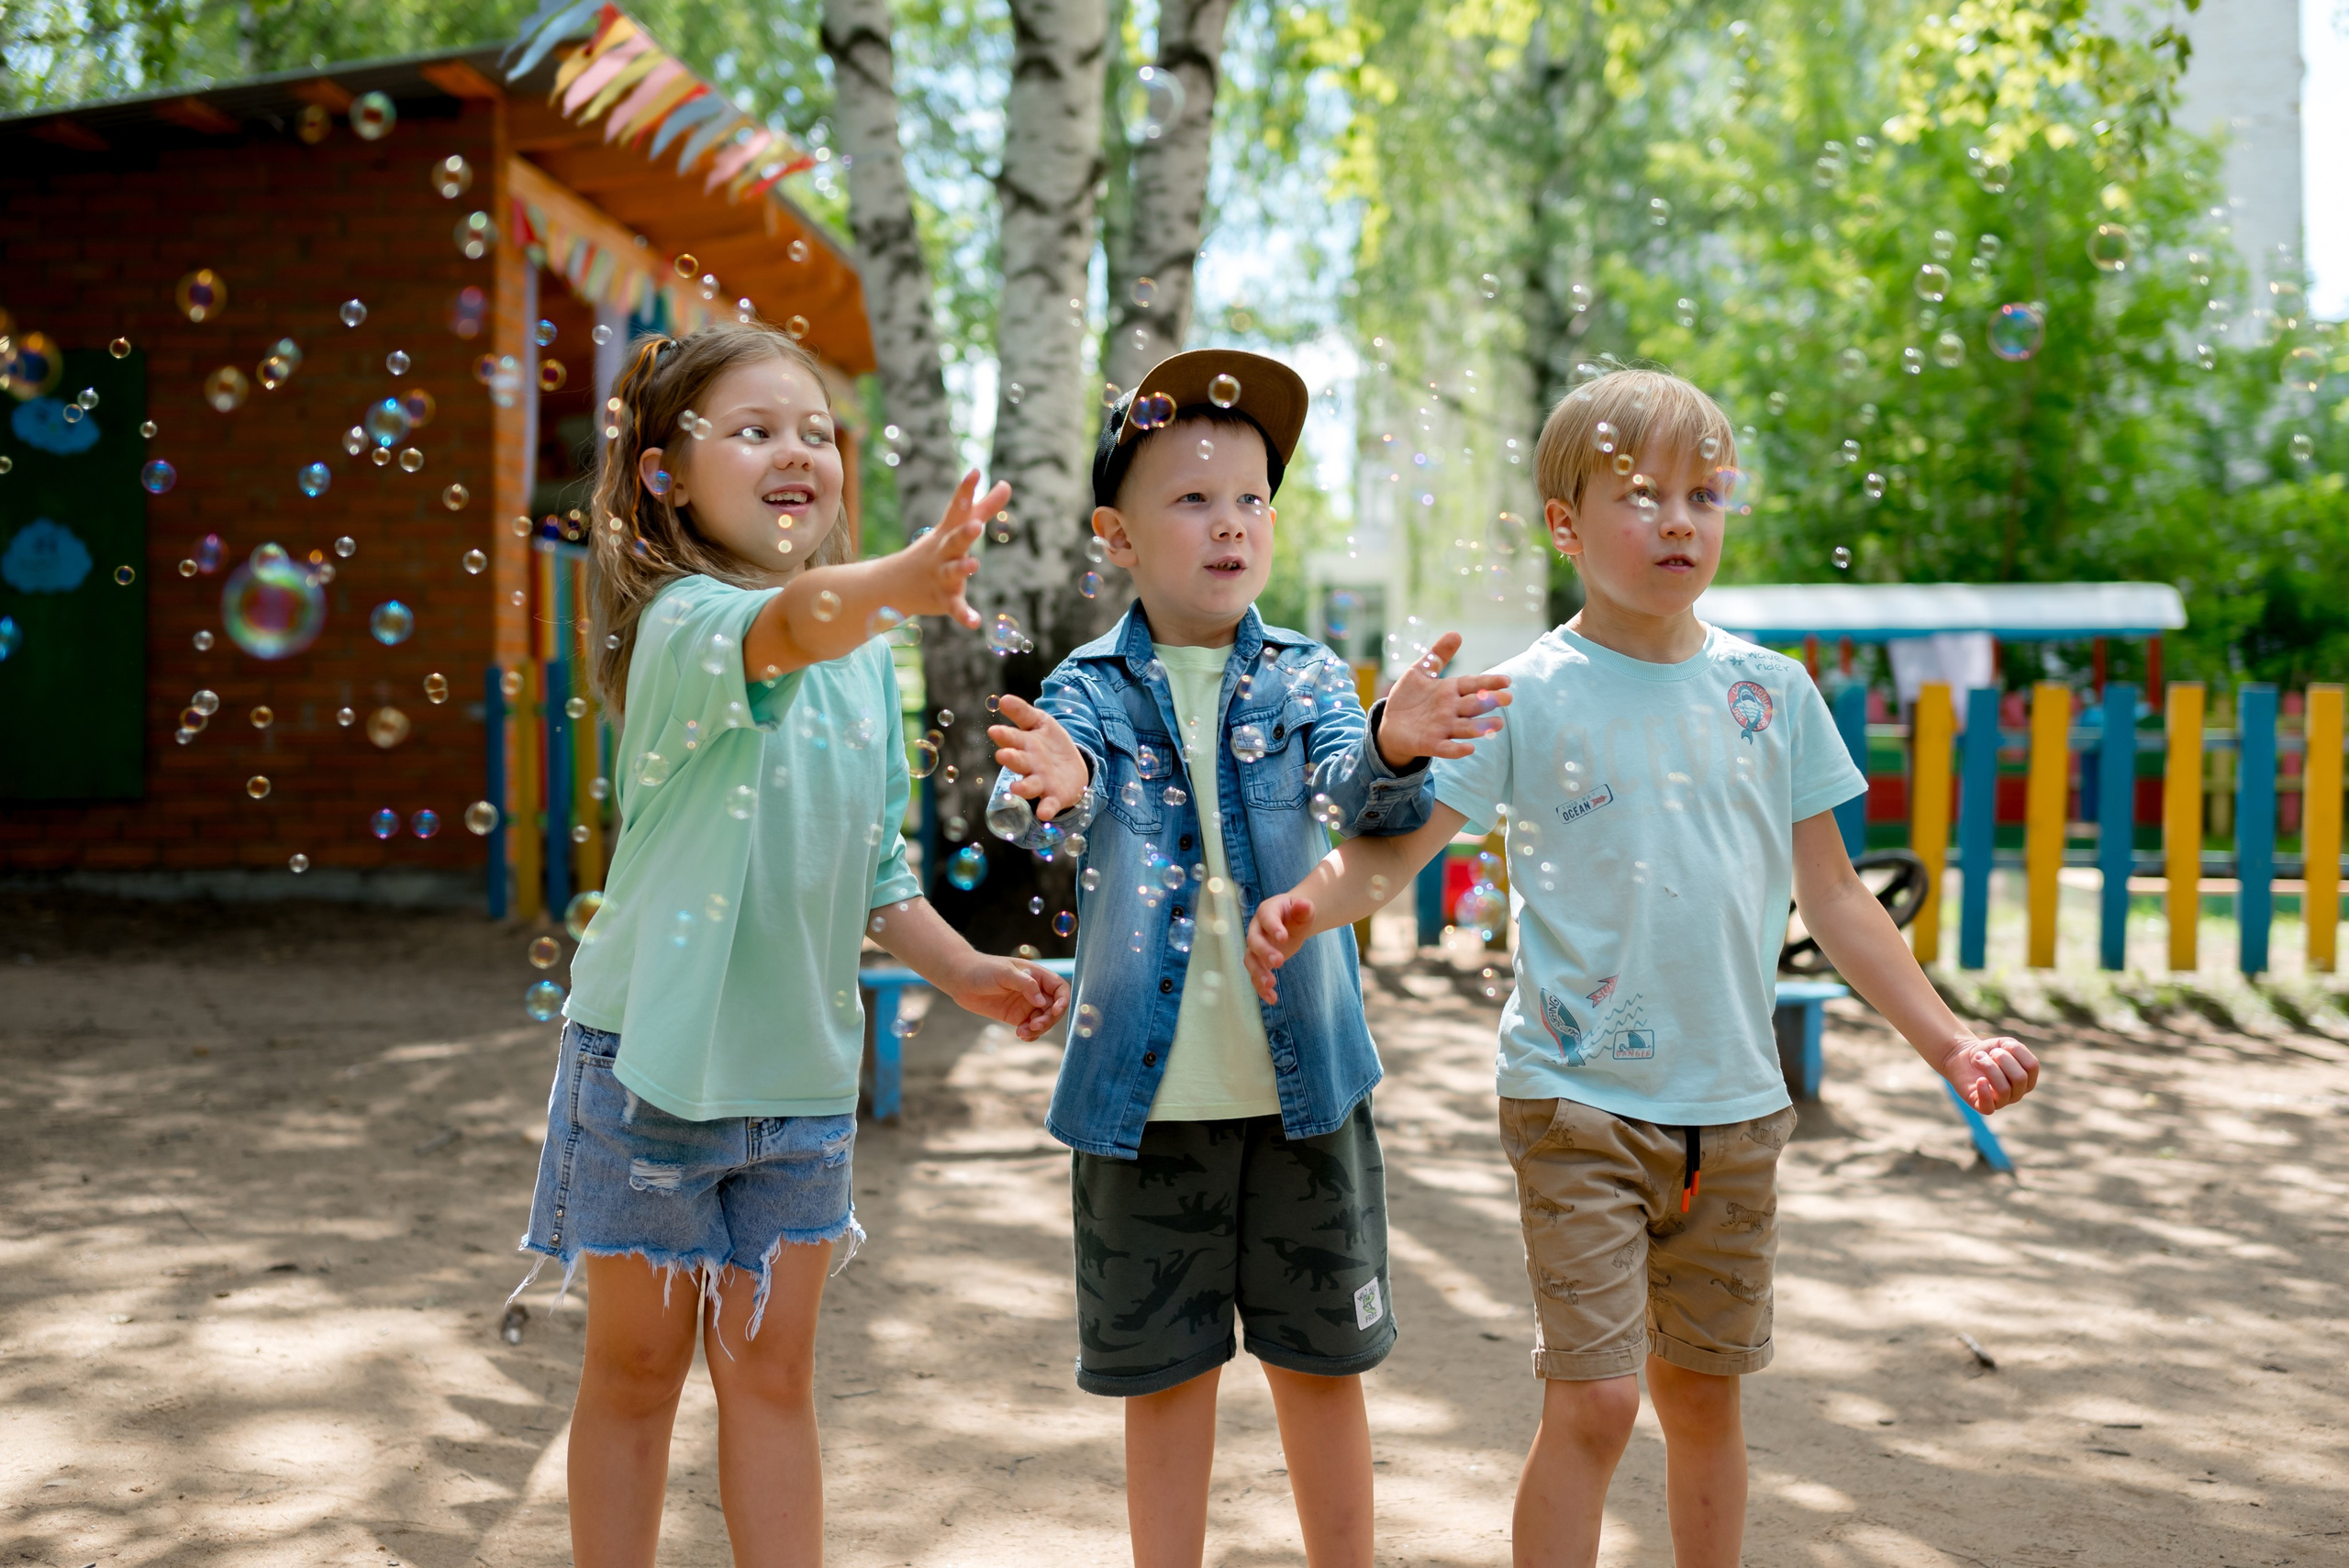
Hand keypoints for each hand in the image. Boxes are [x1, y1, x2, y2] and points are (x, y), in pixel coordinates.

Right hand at [885, 469, 1003, 629]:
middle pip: (955, 540)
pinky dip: (964, 615)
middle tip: (977, 525)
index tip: (975, 472)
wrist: (895, 584)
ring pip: (953, 572)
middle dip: (965, 533)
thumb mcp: (957, 527)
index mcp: (948, 532)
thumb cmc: (936, 550)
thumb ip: (984, 507)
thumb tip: (1007, 483)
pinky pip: (955, 608)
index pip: (958, 508)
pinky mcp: (944, 599)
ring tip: (974, 564)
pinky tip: (975, 622)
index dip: (966, 490)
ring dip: (962, 568)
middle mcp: (944, 552)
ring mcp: (942, 576)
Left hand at [949, 954, 1069, 1041]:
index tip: (1054, 1011)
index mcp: (1037, 976)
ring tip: (1022, 1032)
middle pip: (1054, 1008)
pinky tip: (1021, 1035)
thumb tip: (1042, 1001)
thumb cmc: (983, 970)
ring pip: (1043, 1021)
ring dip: (1038, 1029)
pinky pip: (1030, 1029)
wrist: (961, 980)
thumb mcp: (1005, 973)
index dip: (1063, 1000)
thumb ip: (1026, 985)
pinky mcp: (1016, 1017)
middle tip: (1034, 1026)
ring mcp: (1026, 1005)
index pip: (1060, 989)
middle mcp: (1035, 991)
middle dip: (1048, 1019)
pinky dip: (1030, 1035)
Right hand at [988, 695, 1089, 820]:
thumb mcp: (1040, 723)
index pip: (1012, 739)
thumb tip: (1003, 698)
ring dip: (1023, 788)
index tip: (995, 731)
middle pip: (1018, 762)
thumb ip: (1022, 713)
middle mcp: (1029, 765)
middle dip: (1011, 759)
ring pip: (1029, 785)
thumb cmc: (1049, 744)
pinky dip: (1046, 809)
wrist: (1073, 767)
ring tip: (1016, 788)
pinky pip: (1049, 804)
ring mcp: (1041, 782)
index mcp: (1024, 745)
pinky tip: (1043, 814)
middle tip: (1003, 755)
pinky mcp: (1054, 797)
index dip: (1004, 736)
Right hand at [1244, 893, 1315, 1004]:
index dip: (1273, 927)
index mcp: (1267, 912)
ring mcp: (1255, 947)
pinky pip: (1255, 976)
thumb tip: (1304, 904)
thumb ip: (1304, 909)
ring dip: (1258, 973)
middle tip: (1279, 961)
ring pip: (1250, 960)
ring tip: (1271, 984)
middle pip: (1254, 941)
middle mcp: (1256, 929)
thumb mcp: (1304, 910)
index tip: (1283, 937)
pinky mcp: (1259, 962)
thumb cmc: (1297, 914)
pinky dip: (1261, 988)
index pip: (1267, 918)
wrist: (1290, 921)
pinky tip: (1272, 999)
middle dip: (1265, 952)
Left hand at [1376, 630, 1511, 766]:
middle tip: (1508, 698)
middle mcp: (1451, 710)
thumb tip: (1457, 633)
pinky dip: (1457, 749)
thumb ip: (1438, 655)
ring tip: (1498, 725)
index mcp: (1450, 691)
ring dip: (1481, 727)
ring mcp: (1443, 727)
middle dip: (1490, 702)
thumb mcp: (1420, 672)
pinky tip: (1469, 749)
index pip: (1473, 684)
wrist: (1391, 724)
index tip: (1506, 681)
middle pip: (1474, 705)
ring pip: (1466, 727)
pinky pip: (1447, 747)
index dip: (1488, 682)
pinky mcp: (1431, 744)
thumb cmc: (1410, 698)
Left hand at [1938, 1034, 2038, 1112]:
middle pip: (2019, 1078)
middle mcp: (2018, 1093)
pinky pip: (1988, 1107)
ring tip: (1978, 1059)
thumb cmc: (1988, 1052)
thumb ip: (2015, 1048)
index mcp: (2028, 1078)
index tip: (2000, 1047)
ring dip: (1988, 1068)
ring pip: (2004, 1089)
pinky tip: (1979, 1080)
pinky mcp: (1983, 1107)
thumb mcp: (2005, 1044)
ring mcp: (2002, 1102)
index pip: (2031, 1065)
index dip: (2014, 1051)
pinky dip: (1984, 1092)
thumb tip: (2005, 1058)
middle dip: (2001, 1059)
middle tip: (1987, 1054)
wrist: (1963, 1057)